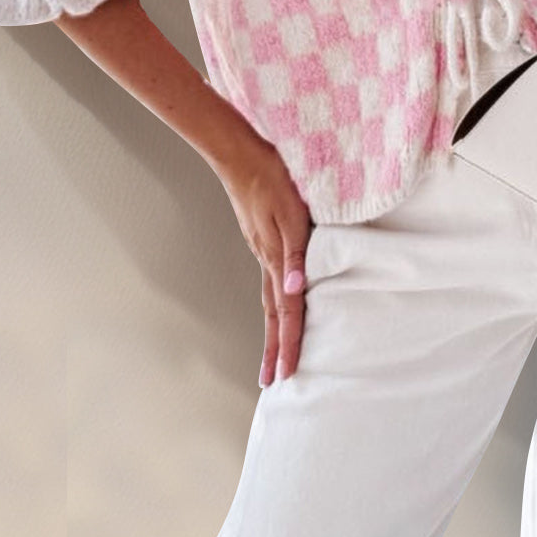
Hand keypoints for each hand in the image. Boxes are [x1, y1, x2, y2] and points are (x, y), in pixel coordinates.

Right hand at [217, 135, 314, 385]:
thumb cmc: (272, 176)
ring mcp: (262, 250)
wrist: (241, 153)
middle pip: (273, 314)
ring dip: (273, 331)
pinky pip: (270, 281)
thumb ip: (295, 250)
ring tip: (272, 356)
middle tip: (272, 383)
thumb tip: (296, 289)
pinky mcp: (261, 239)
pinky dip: (274, 304)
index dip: (290, 342)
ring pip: (269, 299)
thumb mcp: (291, 210)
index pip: (287, 309)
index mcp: (276, 256)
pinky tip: (277, 304)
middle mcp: (267, 259)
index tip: (288, 374)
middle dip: (275, 349)